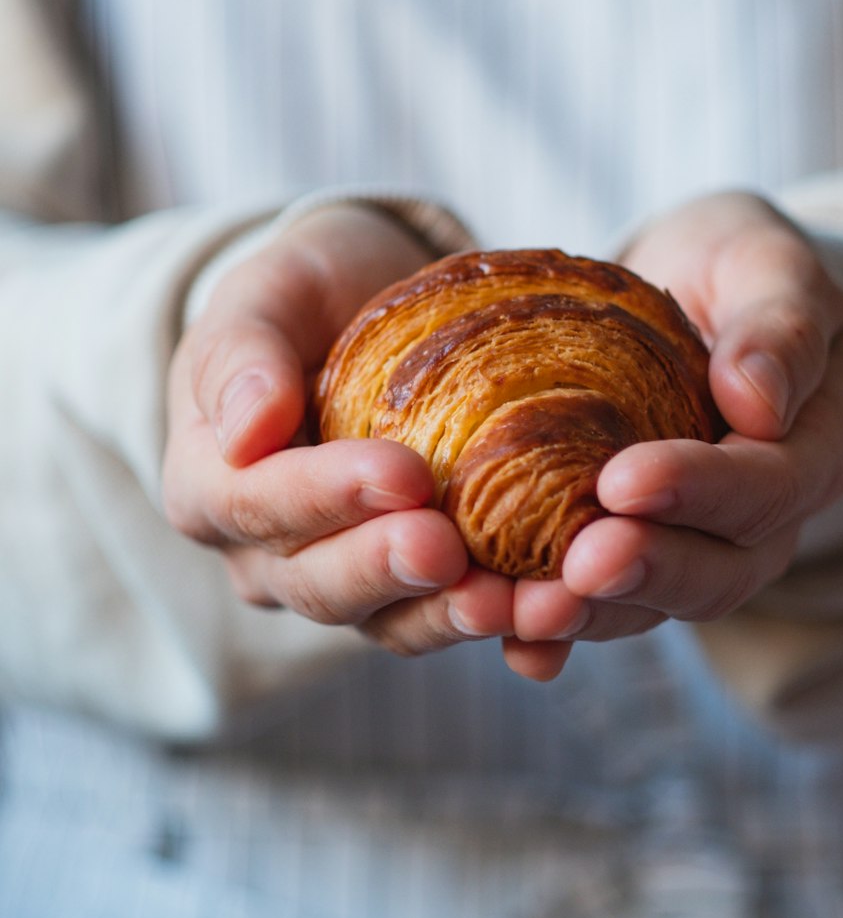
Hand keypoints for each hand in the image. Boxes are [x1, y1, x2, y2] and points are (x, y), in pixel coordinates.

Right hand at [163, 204, 514, 659]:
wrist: (373, 310)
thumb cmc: (308, 294)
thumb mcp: (266, 291)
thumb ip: (240, 353)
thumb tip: (246, 432)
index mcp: (210, 485)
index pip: (253, 504)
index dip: (323, 497)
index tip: (401, 474)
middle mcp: (269, 555)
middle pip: (319, 583)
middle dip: (387, 569)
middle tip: (450, 549)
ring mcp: (346, 581)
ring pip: (391, 621)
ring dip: (452, 617)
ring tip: (516, 602)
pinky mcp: (418, 592)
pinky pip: (453, 619)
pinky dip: (507, 626)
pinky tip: (557, 616)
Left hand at [506, 192, 842, 676]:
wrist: (687, 293)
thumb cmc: (731, 266)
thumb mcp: (766, 261)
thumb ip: (782, 324)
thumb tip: (760, 401)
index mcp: (811, 447)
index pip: (769, 486)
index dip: (701, 491)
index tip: (622, 480)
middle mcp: (761, 519)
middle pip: (719, 571)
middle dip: (646, 572)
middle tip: (577, 567)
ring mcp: (695, 547)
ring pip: (655, 603)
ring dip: (590, 616)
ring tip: (522, 612)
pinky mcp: (632, 554)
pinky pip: (601, 604)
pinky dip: (558, 634)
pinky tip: (512, 645)